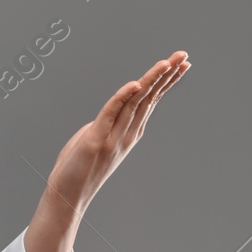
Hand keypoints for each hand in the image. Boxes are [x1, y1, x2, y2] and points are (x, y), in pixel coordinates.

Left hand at [41, 50, 191, 220]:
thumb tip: (113, 110)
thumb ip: (107, 123)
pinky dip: (123, 97)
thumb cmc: (79, 167)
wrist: (68, 195)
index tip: (181, 64)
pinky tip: (135, 84)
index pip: (151, 100)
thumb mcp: (97, 139)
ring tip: (166, 63)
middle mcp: (127, 133)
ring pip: (136, 102)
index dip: (166, 81)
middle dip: (167, 75)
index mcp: (129, 132)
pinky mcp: (96, 140)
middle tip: (184, 55)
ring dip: (151, 80)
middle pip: (150, 97)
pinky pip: (111, 113)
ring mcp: (114, 137)